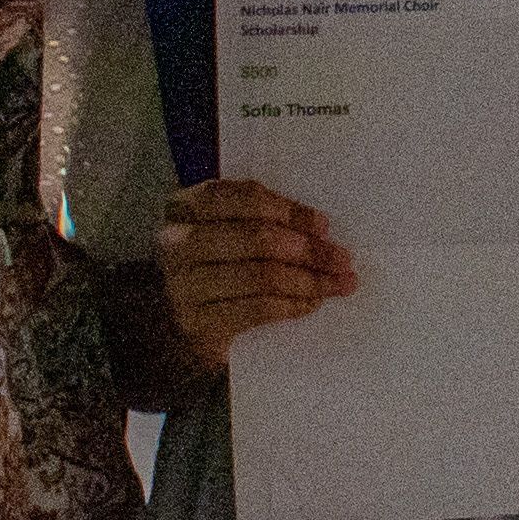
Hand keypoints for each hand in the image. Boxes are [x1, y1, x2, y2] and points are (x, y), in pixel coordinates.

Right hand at [157, 177, 354, 354]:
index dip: (288, 210)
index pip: (241, 197)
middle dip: (309, 249)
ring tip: (339, 283)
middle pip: (256, 238)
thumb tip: (322, 231)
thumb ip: (266, 221)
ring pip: (260, 275)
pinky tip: (312, 303)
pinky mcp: (195, 322)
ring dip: (309, 280)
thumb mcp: (235, 233)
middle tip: (343, 259)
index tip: (324, 225)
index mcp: (186, 206)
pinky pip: (256, 309)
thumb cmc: (222, 267)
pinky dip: (292, 305)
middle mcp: (176, 241)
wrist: (191, 322)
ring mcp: (181, 284)